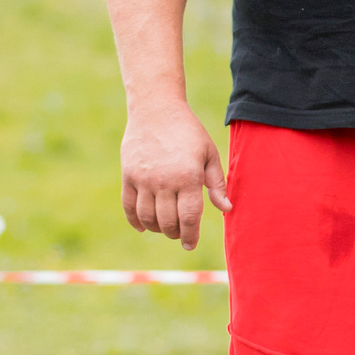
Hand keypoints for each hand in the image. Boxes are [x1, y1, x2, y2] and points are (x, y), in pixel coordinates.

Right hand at [120, 101, 230, 250]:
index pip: (188, 217)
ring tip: (164, 228)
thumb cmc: (188, 132)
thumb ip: (217, 184)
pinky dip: (135, 221)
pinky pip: (128, 206)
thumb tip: (226, 209)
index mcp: (188, 177)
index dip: (190, 235)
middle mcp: (164, 181)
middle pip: (167, 221)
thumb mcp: (209, 154)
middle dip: (174, 233)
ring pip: (146, 217)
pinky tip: (144, 226)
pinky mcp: (127, 175)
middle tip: (179, 234)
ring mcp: (143, 179)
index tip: (190, 244)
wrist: (156, 110)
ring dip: (156, 228)